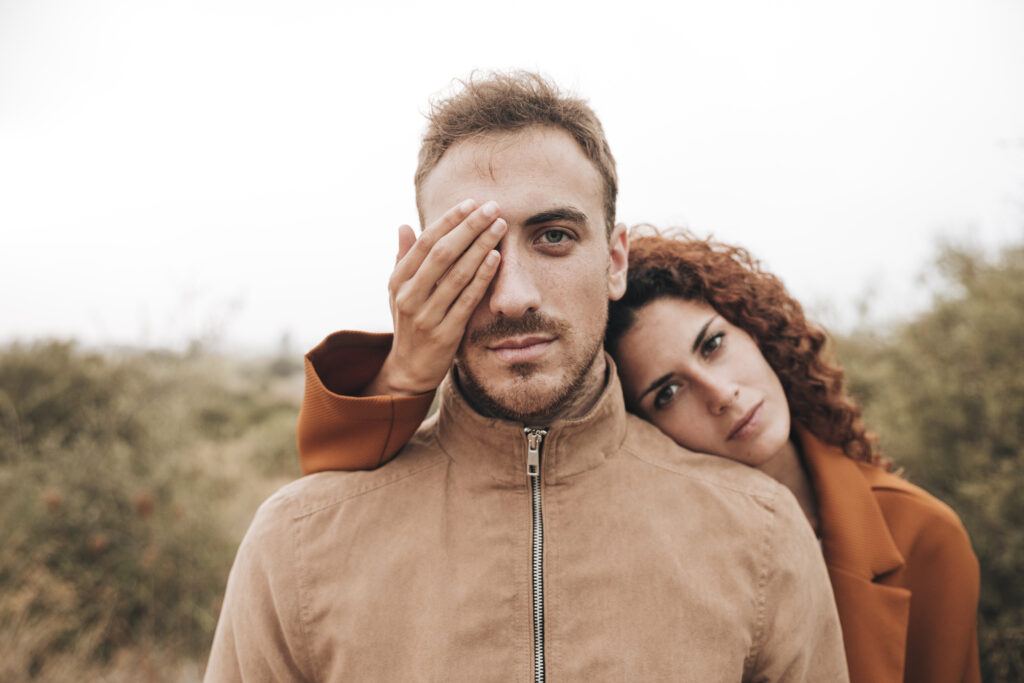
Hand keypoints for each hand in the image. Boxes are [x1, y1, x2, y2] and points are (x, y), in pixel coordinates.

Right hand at [362, 199, 505, 395]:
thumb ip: (403, 259)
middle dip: (469, 227)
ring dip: (481, 247)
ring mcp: (426, 316)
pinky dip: (482, 277)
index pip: (426, 242)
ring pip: (457, 274)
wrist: (408, 369)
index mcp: (399, 280)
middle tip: (493, 207)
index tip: (471, 203)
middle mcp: (409, 296)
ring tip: (499, 227)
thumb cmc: (409, 323)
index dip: (449, 220)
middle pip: (442, 253)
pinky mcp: (445, 334)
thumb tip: (404, 226)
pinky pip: (467, 300)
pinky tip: (496, 258)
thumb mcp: (398, 292)